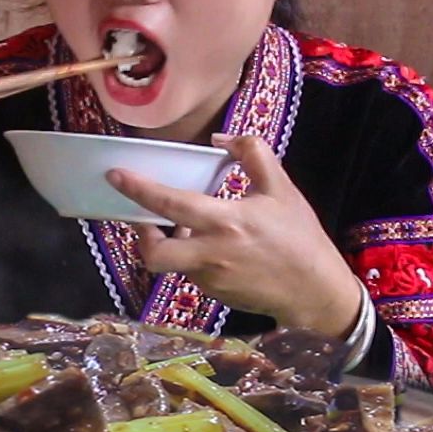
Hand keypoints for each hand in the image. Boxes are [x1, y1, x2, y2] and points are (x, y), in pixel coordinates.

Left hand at [106, 135, 361, 335]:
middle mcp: (212, 254)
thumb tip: (221, 137)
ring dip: (173, 244)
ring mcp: (210, 279)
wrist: (315, 292)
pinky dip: (193, 257)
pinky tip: (213, 247)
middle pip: (155, 254)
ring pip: (172, 263)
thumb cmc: (300, 237)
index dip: (140, 190)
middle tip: (143, 219)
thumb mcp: (282, 188)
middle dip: (141, 237)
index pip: (172, 205)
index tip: (116, 176)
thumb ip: (252, 153)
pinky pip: (191, 272)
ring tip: (189, 228)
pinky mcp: (214, 294)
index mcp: (228, 221)